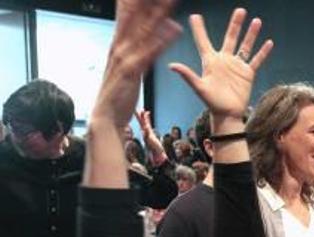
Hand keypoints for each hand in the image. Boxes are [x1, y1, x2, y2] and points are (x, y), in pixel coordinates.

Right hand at [85, 0, 181, 188]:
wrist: (106, 115)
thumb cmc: (118, 91)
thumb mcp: (127, 65)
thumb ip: (138, 49)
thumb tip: (150, 36)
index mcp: (118, 44)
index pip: (126, 15)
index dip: (133, 1)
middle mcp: (120, 46)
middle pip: (134, 17)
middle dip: (144, 1)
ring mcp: (126, 58)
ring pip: (143, 30)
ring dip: (158, 13)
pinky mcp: (133, 71)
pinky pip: (150, 52)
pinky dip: (162, 40)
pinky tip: (174, 29)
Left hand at [170, 8, 272, 119]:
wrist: (227, 114)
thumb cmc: (211, 102)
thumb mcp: (199, 88)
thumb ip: (188, 75)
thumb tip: (172, 65)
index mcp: (210, 62)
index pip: (203, 41)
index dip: (199, 28)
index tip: (195, 16)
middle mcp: (224, 60)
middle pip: (231, 37)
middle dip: (236, 24)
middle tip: (240, 10)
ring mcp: (237, 66)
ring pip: (245, 46)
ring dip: (251, 34)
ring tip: (256, 21)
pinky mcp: (248, 74)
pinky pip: (256, 60)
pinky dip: (263, 52)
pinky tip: (269, 43)